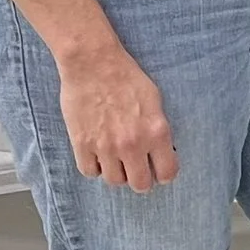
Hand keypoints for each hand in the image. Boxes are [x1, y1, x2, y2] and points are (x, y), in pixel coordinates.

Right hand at [54, 42, 179, 191]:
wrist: (93, 64)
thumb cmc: (126, 77)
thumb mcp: (155, 101)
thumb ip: (158, 129)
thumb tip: (161, 150)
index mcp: (156, 132)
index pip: (167, 172)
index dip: (164, 174)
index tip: (160, 172)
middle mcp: (133, 144)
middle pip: (140, 184)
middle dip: (141, 179)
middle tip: (138, 170)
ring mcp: (106, 147)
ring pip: (114, 181)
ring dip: (117, 173)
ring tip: (117, 159)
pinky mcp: (82, 145)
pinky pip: (90, 172)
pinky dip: (95, 167)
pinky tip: (98, 155)